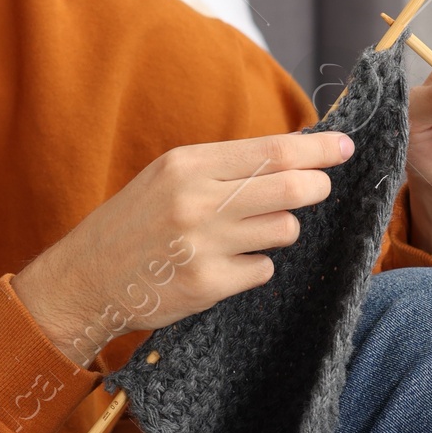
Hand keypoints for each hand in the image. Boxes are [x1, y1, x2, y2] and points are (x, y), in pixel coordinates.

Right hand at [13, 129, 354, 367]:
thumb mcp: (168, 177)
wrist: (87, 278)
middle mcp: (196, 201)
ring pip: (284, 230)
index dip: (317, 150)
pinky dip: (255, 266)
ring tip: (248, 233)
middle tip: (318, 188)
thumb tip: (292, 156)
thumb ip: (223, 166)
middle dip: (316, 187)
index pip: (272, 151)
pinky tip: (226, 264)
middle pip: (290, 188)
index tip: (344, 148)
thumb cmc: (135, 223)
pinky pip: (264, 269)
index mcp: (187, 165)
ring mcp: (203, 245)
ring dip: (280, 231)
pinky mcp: (208, 285)